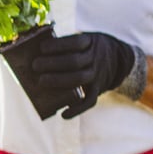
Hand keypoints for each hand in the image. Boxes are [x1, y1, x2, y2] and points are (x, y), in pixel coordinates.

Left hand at [26, 31, 142, 118]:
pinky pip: (89, 101)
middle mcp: (95, 58)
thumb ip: (66, 43)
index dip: (58, 45)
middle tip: (35, 65)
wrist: (117, 58)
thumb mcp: (83, 38)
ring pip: (79, 79)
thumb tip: (35, 50)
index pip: (75, 42)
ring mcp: (97, 75)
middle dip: (52, 64)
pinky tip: (63, 114)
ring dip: (58, 81)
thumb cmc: (88, 47)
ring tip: (40, 81)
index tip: (42, 48)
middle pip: (74, 61)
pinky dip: (77, 110)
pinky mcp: (98, 89)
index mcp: (91, 42)